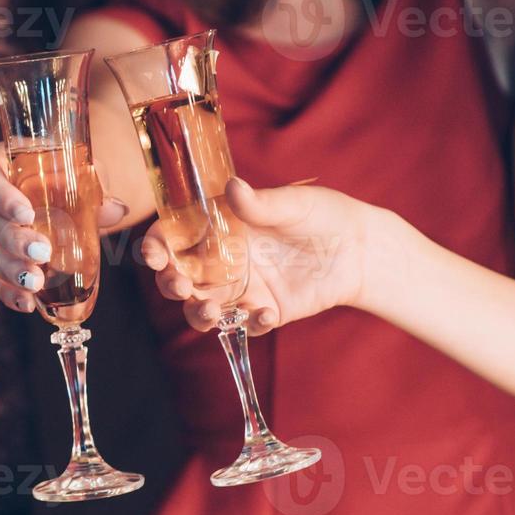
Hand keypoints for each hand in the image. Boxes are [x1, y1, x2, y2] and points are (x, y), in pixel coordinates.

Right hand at [0, 142, 130, 314]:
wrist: (60, 193)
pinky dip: (9, 292)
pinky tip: (26, 303)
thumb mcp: (81, 174)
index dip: (2, 197)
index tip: (27, 215)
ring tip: (35, 282)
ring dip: (11, 270)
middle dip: (14, 241)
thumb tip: (116, 210)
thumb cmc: (66, 176)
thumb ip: (95, 188)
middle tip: (41, 252)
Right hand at [141, 178, 373, 334]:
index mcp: (219, 229)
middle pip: (178, 277)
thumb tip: (234, 188)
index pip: (173, 237)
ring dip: (197, 313)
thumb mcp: (293, 204)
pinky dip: (250, 325)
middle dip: (171, 284)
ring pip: (202, 307)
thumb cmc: (324, 215)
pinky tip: (265, 314)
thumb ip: (260, 203)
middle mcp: (222, 260)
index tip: (152, 255)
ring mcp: (242, 288)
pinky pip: (246, 326)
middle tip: (180, 286)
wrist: (361, 249)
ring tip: (209, 313)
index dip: (155, 246)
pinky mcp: (265, 310)